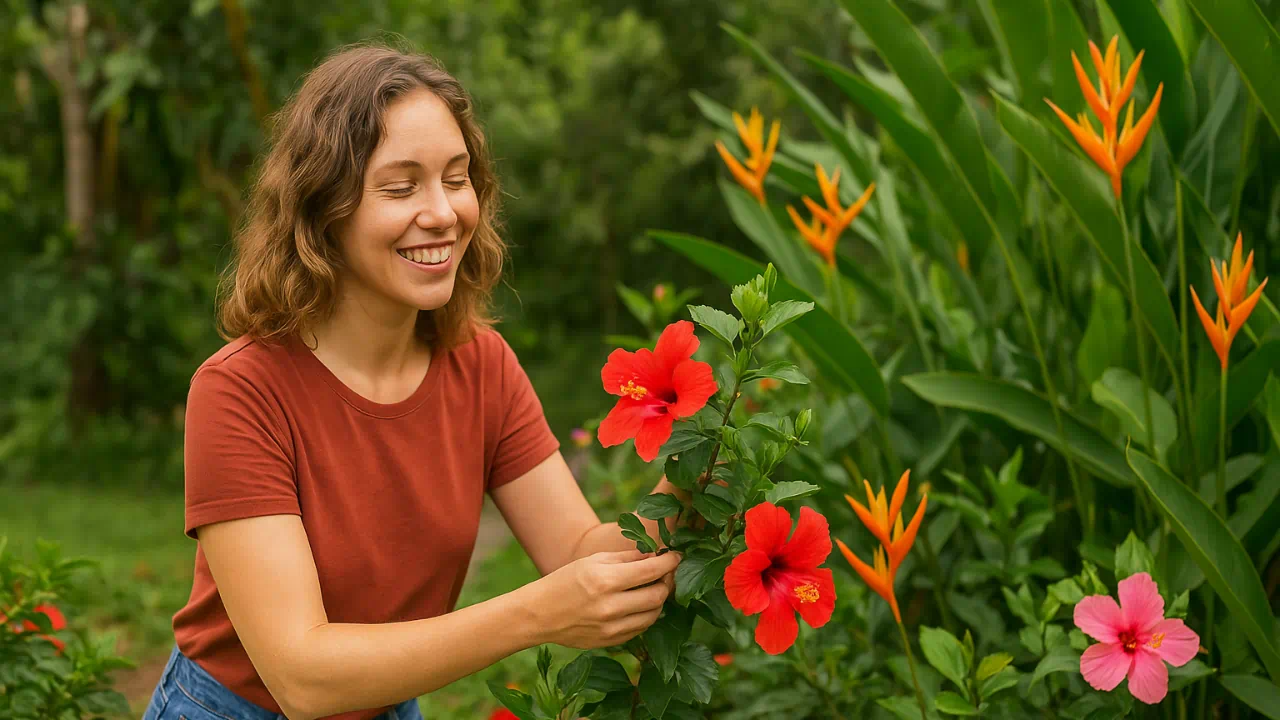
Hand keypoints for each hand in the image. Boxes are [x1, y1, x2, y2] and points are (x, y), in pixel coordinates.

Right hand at [529, 550, 680, 648]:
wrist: (540, 614)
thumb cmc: (566, 581)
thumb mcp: (593, 560)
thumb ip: (627, 558)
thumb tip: (655, 555)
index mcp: (605, 580)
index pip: (650, 571)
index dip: (669, 562)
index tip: (677, 556)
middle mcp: (610, 607)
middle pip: (658, 595)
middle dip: (667, 581)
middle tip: (666, 572)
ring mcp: (612, 628)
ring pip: (654, 614)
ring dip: (659, 599)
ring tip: (653, 587)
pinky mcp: (612, 642)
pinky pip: (641, 628)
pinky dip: (647, 615)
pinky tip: (640, 604)